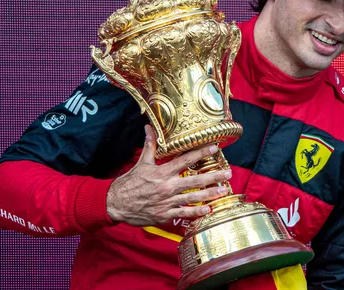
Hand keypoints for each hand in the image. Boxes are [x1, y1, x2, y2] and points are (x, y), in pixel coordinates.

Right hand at [106, 125, 231, 225]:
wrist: (115, 203)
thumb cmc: (129, 183)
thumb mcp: (141, 163)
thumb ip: (150, 146)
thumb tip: (149, 128)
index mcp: (162, 172)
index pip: (185, 160)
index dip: (201, 153)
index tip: (214, 148)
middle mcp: (167, 186)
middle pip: (195, 180)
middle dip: (213, 176)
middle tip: (228, 173)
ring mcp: (167, 201)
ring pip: (193, 198)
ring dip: (210, 194)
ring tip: (223, 191)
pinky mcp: (164, 214)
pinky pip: (183, 213)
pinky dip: (196, 212)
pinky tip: (208, 210)